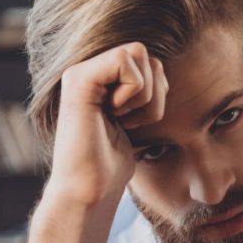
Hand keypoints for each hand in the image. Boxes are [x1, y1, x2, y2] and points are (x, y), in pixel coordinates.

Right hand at [45, 42, 167, 206]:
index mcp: (99, 79)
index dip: (155, 91)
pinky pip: (124, 61)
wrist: (90, 189)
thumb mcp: (136, 120)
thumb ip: (143, 92)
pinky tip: (114, 115)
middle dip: (153, 91)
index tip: (136, 121)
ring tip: (122, 119)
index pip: (146, 60)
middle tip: (131, 121)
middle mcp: (88, 71)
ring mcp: (81, 73)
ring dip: (144, 95)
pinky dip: (133, 93)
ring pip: (138, 53)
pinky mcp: (79, 80)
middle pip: (144, 52)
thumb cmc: (111, 163)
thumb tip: (162, 71)